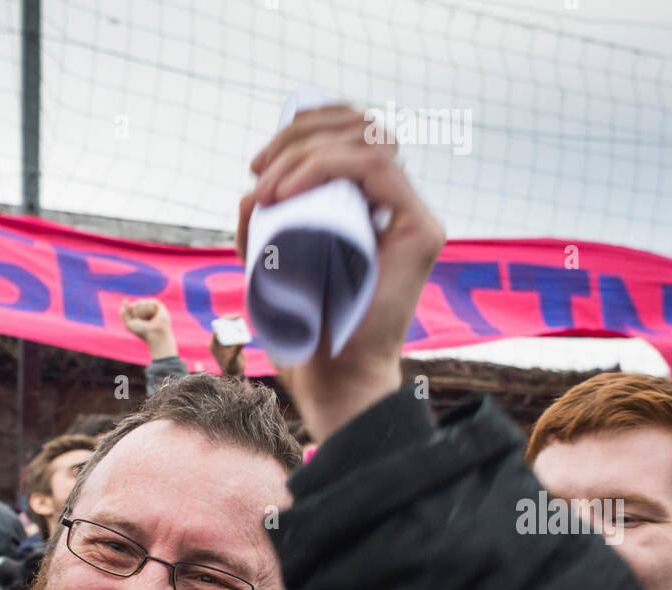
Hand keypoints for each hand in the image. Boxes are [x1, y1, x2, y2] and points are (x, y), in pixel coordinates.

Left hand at [119, 297, 178, 360]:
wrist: (155, 335)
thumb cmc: (142, 332)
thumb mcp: (128, 324)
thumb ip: (123, 312)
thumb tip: (124, 300)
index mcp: (137, 313)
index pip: (130, 306)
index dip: (132, 315)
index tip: (137, 323)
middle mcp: (144, 309)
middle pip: (135, 304)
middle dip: (137, 313)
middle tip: (144, 322)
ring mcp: (151, 307)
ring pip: (141, 302)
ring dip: (143, 312)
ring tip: (149, 319)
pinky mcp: (158, 305)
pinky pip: (149, 302)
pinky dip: (149, 309)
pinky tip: (154, 315)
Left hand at [209, 315, 245, 377]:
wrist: (234, 374)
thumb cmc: (231, 368)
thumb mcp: (233, 359)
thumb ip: (236, 350)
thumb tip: (242, 342)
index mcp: (214, 344)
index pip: (217, 329)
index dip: (223, 322)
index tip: (230, 318)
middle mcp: (218, 341)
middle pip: (222, 326)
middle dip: (229, 319)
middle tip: (237, 316)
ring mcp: (225, 341)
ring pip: (229, 327)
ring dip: (234, 322)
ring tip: (240, 318)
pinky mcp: (232, 342)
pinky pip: (235, 331)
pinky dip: (239, 327)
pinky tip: (243, 324)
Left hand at [236, 104, 443, 441]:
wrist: (331, 379)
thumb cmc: (302, 334)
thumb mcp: (271, 268)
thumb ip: (262, 231)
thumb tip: (249, 190)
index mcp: (371, 209)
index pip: (351, 136)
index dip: (307, 127)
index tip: (258, 163)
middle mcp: (399, 208)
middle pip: (362, 127)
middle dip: (300, 133)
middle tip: (257, 169)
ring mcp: (415, 218)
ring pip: (368, 140)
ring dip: (306, 153)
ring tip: (266, 188)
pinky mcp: (421, 231)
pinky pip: (377, 168)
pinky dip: (326, 167)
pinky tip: (287, 193)